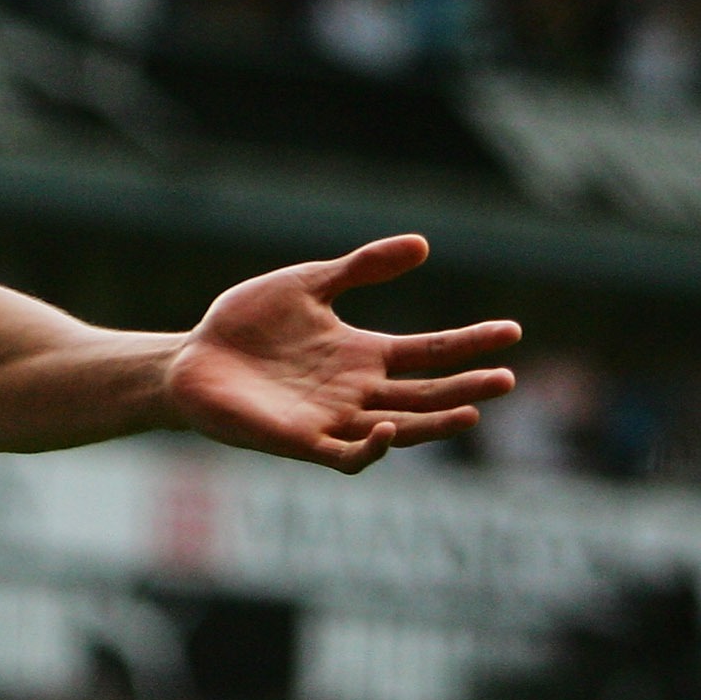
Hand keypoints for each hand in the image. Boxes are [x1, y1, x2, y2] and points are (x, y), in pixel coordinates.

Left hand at [166, 236, 517, 473]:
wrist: (189, 359)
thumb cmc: (244, 324)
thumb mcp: (308, 284)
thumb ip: (361, 268)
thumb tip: (423, 244)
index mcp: (363, 354)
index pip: (430, 352)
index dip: (470, 343)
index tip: (511, 331)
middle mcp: (357, 391)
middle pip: (426, 394)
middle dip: (467, 388)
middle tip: (507, 378)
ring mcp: (332, 419)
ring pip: (399, 429)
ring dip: (435, 423)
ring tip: (472, 412)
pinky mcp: (299, 441)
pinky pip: (346, 455)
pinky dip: (370, 447)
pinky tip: (388, 427)